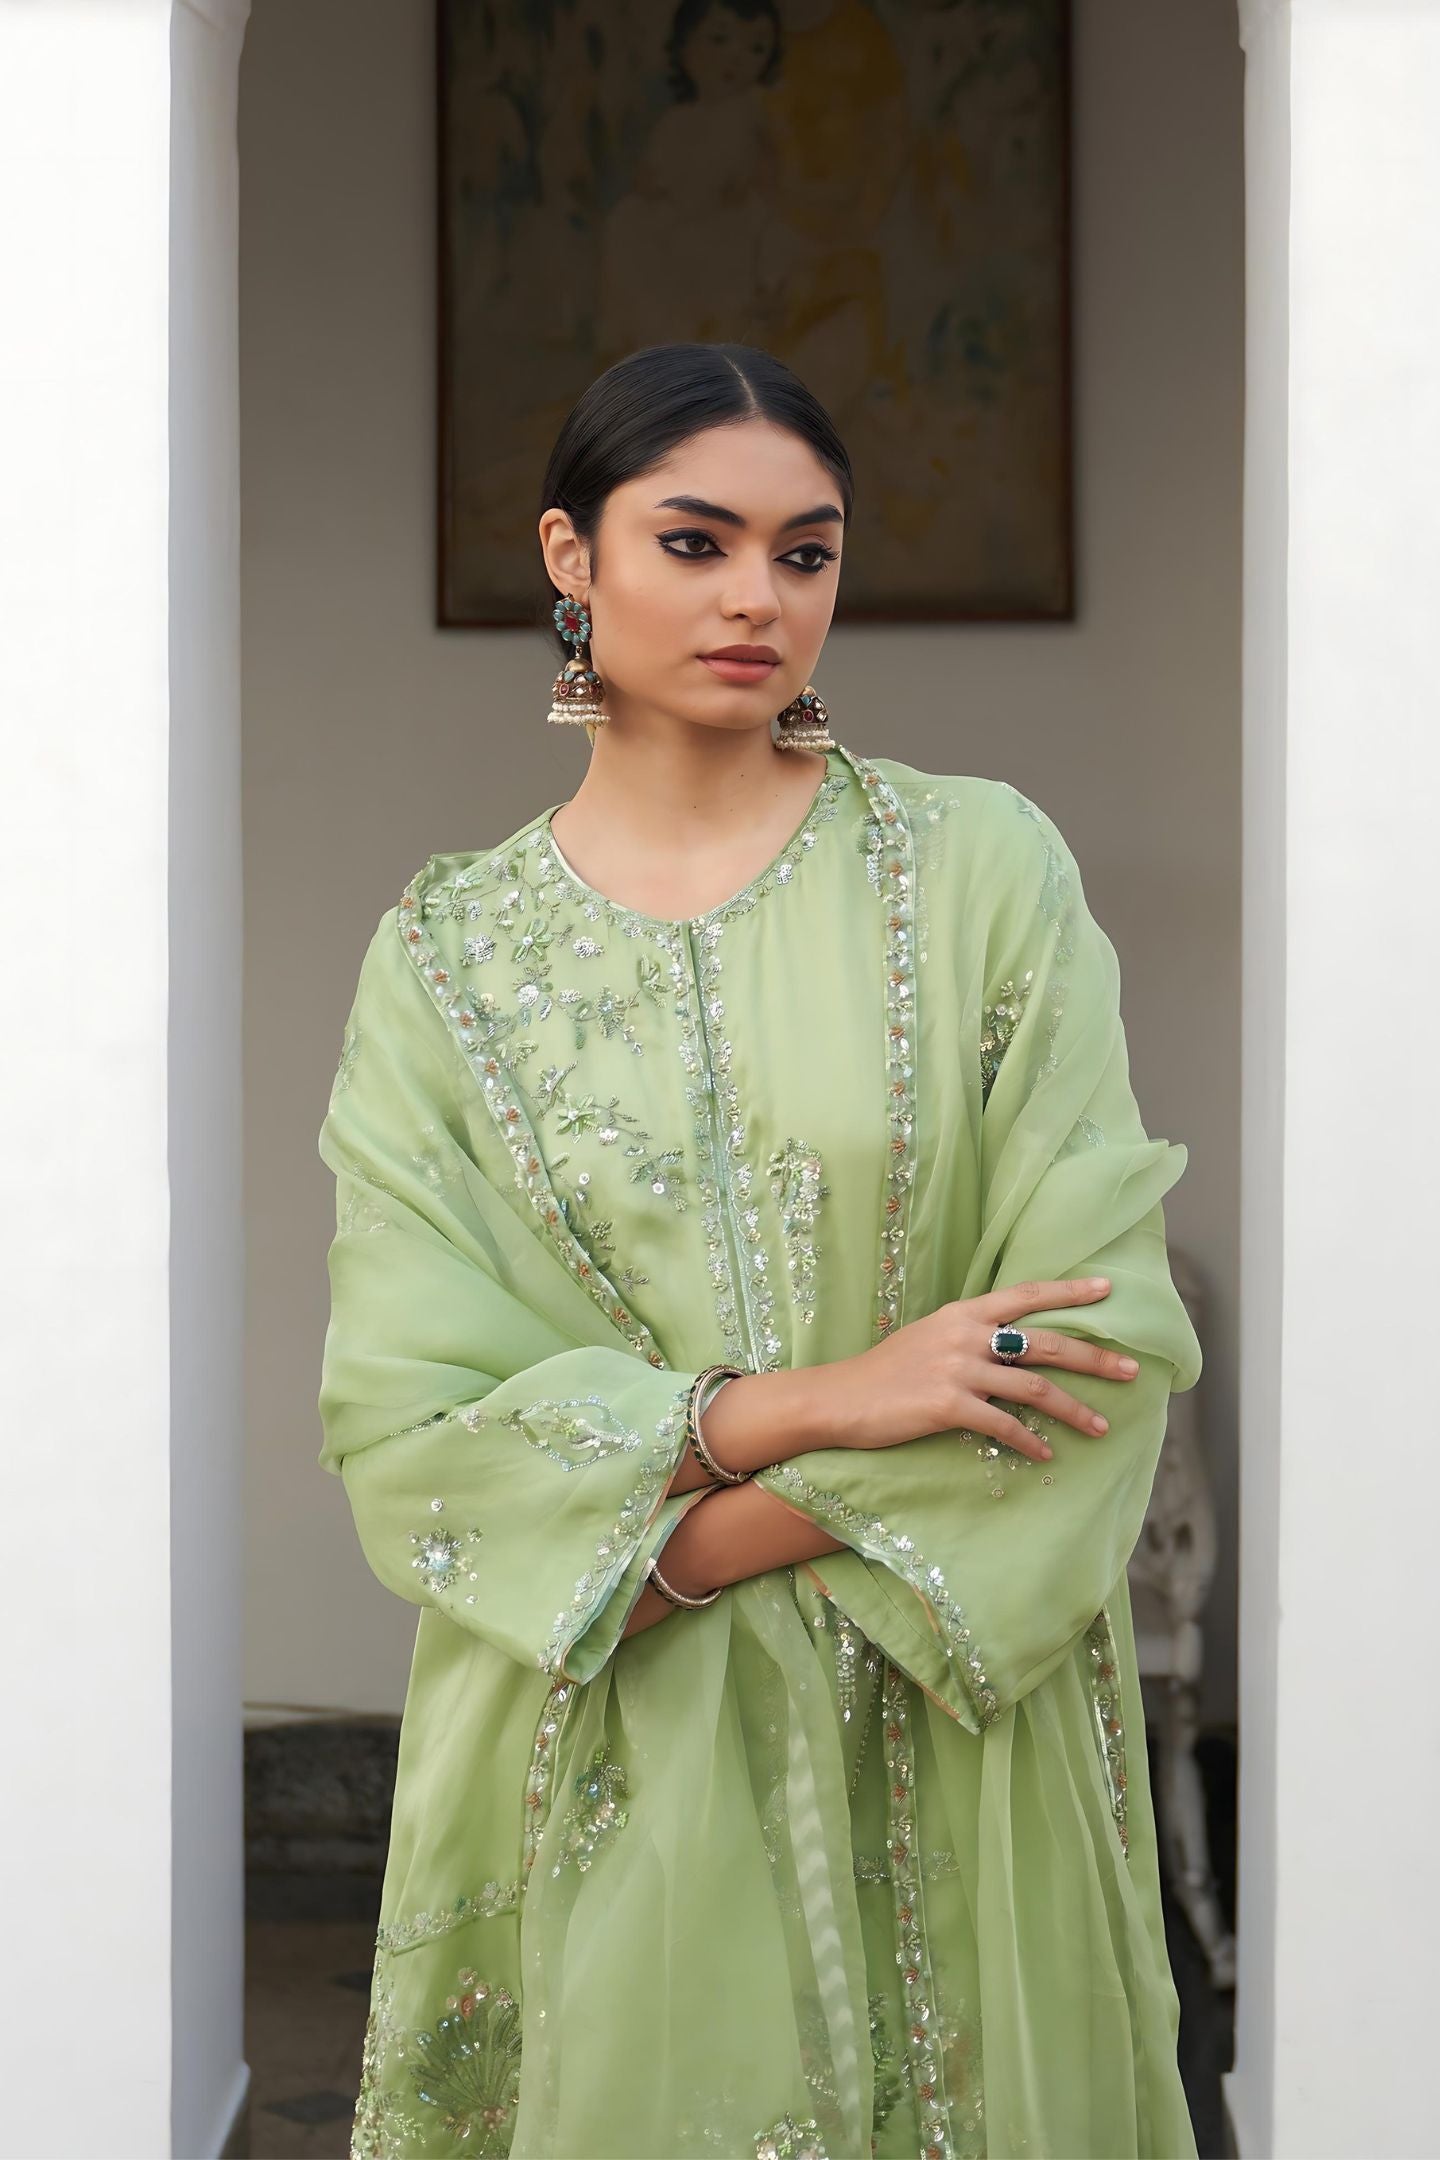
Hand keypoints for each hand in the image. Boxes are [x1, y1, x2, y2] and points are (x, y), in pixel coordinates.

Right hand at [812, 1278, 1139, 1464]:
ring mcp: (957, 1369)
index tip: (1108, 1291)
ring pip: (1034, 1387)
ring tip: (1102, 1427)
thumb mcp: (929, 1336)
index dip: (1070, 1293)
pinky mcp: (948, 1406)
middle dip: (1094, 1357)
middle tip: (1131, 1371)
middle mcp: (965, 1335)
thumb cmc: (884, 1371)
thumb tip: (1010, 1342)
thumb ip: (969, 1334)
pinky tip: (1047, 1455)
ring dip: (1074, 1410)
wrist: (839, 1398)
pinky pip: (1004, 1425)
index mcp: (963, 1312)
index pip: (1026, 1295)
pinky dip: (1031, 1441)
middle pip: (1046, 1343)